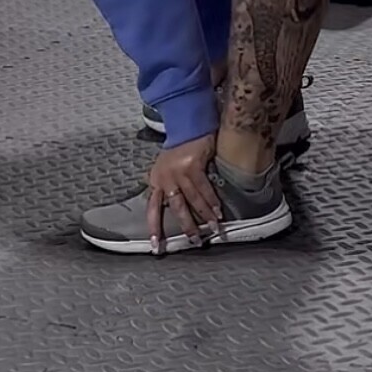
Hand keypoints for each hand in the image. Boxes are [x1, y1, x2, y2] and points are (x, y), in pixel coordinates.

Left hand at [147, 135, 221, 253]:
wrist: (188, 125)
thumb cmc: (178, 148)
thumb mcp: (165, 168)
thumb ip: (167, 186)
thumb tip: (172, 206)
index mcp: (156, 180)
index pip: (152, 208)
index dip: (155, 227)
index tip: (156, 246)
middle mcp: (165, 178)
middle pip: (176, 208)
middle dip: (187, 226)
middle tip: (195, 240)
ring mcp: (179, 172)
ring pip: (193, 200)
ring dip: (205, 215)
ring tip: (213, 228)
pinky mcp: (193, 165)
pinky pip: (204, 188)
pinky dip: (212, 200)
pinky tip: (219, 210)